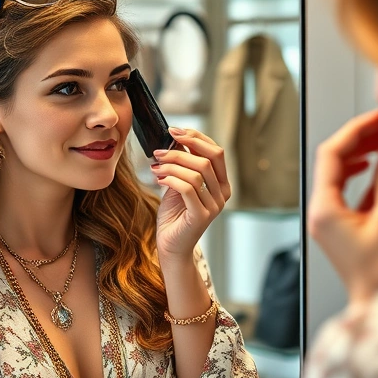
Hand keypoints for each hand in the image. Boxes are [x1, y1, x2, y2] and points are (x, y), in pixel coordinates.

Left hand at [151, 128, 230, 263]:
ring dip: (172, 164)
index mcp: (221, 184)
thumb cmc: (174, 216)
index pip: (216, 152)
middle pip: (210, 158)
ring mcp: (214, 206)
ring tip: (155, 166)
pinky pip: (188, 188)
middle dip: (185, 147)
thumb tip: (177, 139)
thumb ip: (183, 165)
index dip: (196, 137)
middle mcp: (222, 194)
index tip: (174, 131)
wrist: (170, 246)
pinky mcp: (201, 216)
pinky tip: (158, 179)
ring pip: (197, 172)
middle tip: (161, 148)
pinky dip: (171, 179)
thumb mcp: (179, 184)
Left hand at [308, 109, 377, 303]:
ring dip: (363, 154)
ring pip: (340, 175)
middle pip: (334, 161)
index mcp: (324, 209)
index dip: (357, 130)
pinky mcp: (341, 228)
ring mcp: (329, 221)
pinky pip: (347, 192)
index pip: (332, 153)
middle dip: (361, 139)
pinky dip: (365, 176)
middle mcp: (320, 213)